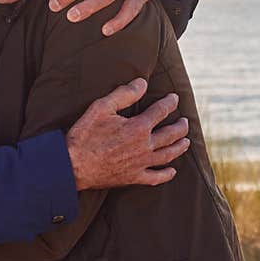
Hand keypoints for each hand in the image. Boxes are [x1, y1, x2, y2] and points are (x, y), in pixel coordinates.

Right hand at [66, 78, 189, 189]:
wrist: (73, 165)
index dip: (170, 103)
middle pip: (171, 134)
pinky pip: (155, 177)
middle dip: (180, 126)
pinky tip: (172, 171)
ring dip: (180, 147)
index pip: (161, 111)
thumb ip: (124, 94)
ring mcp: (141, 163)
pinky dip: (166, 174)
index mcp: (138, 127)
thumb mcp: (102, 107)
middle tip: (184, 121)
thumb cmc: (85, 135)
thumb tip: (142, 83)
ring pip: (168, 155)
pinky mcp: (133, 177)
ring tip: (186, 141)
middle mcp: (144, 146)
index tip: (174, 98)